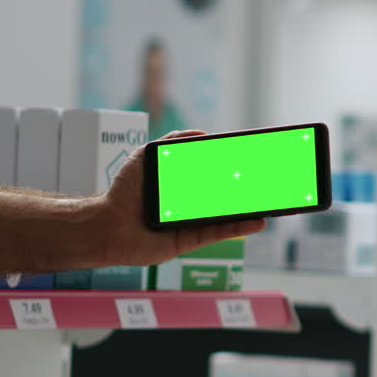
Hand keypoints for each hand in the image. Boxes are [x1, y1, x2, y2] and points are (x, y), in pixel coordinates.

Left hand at [86, 130, 266, 267]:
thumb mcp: (146, 155)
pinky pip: (218, 233)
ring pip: (226, 214)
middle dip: (247, 188)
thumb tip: (205, 134)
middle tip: (269, 180)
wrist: (106, 224)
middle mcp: (189, 204)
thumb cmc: (124, 190)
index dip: (234, 169)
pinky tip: (257, 221)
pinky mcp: (189, 241)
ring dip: (249, 209)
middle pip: (224, 194)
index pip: (213, 175)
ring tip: (270, 200)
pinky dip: (239, 227)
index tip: (255, 161)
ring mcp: (191, 223)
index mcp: (182, 185)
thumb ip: (172, 142)